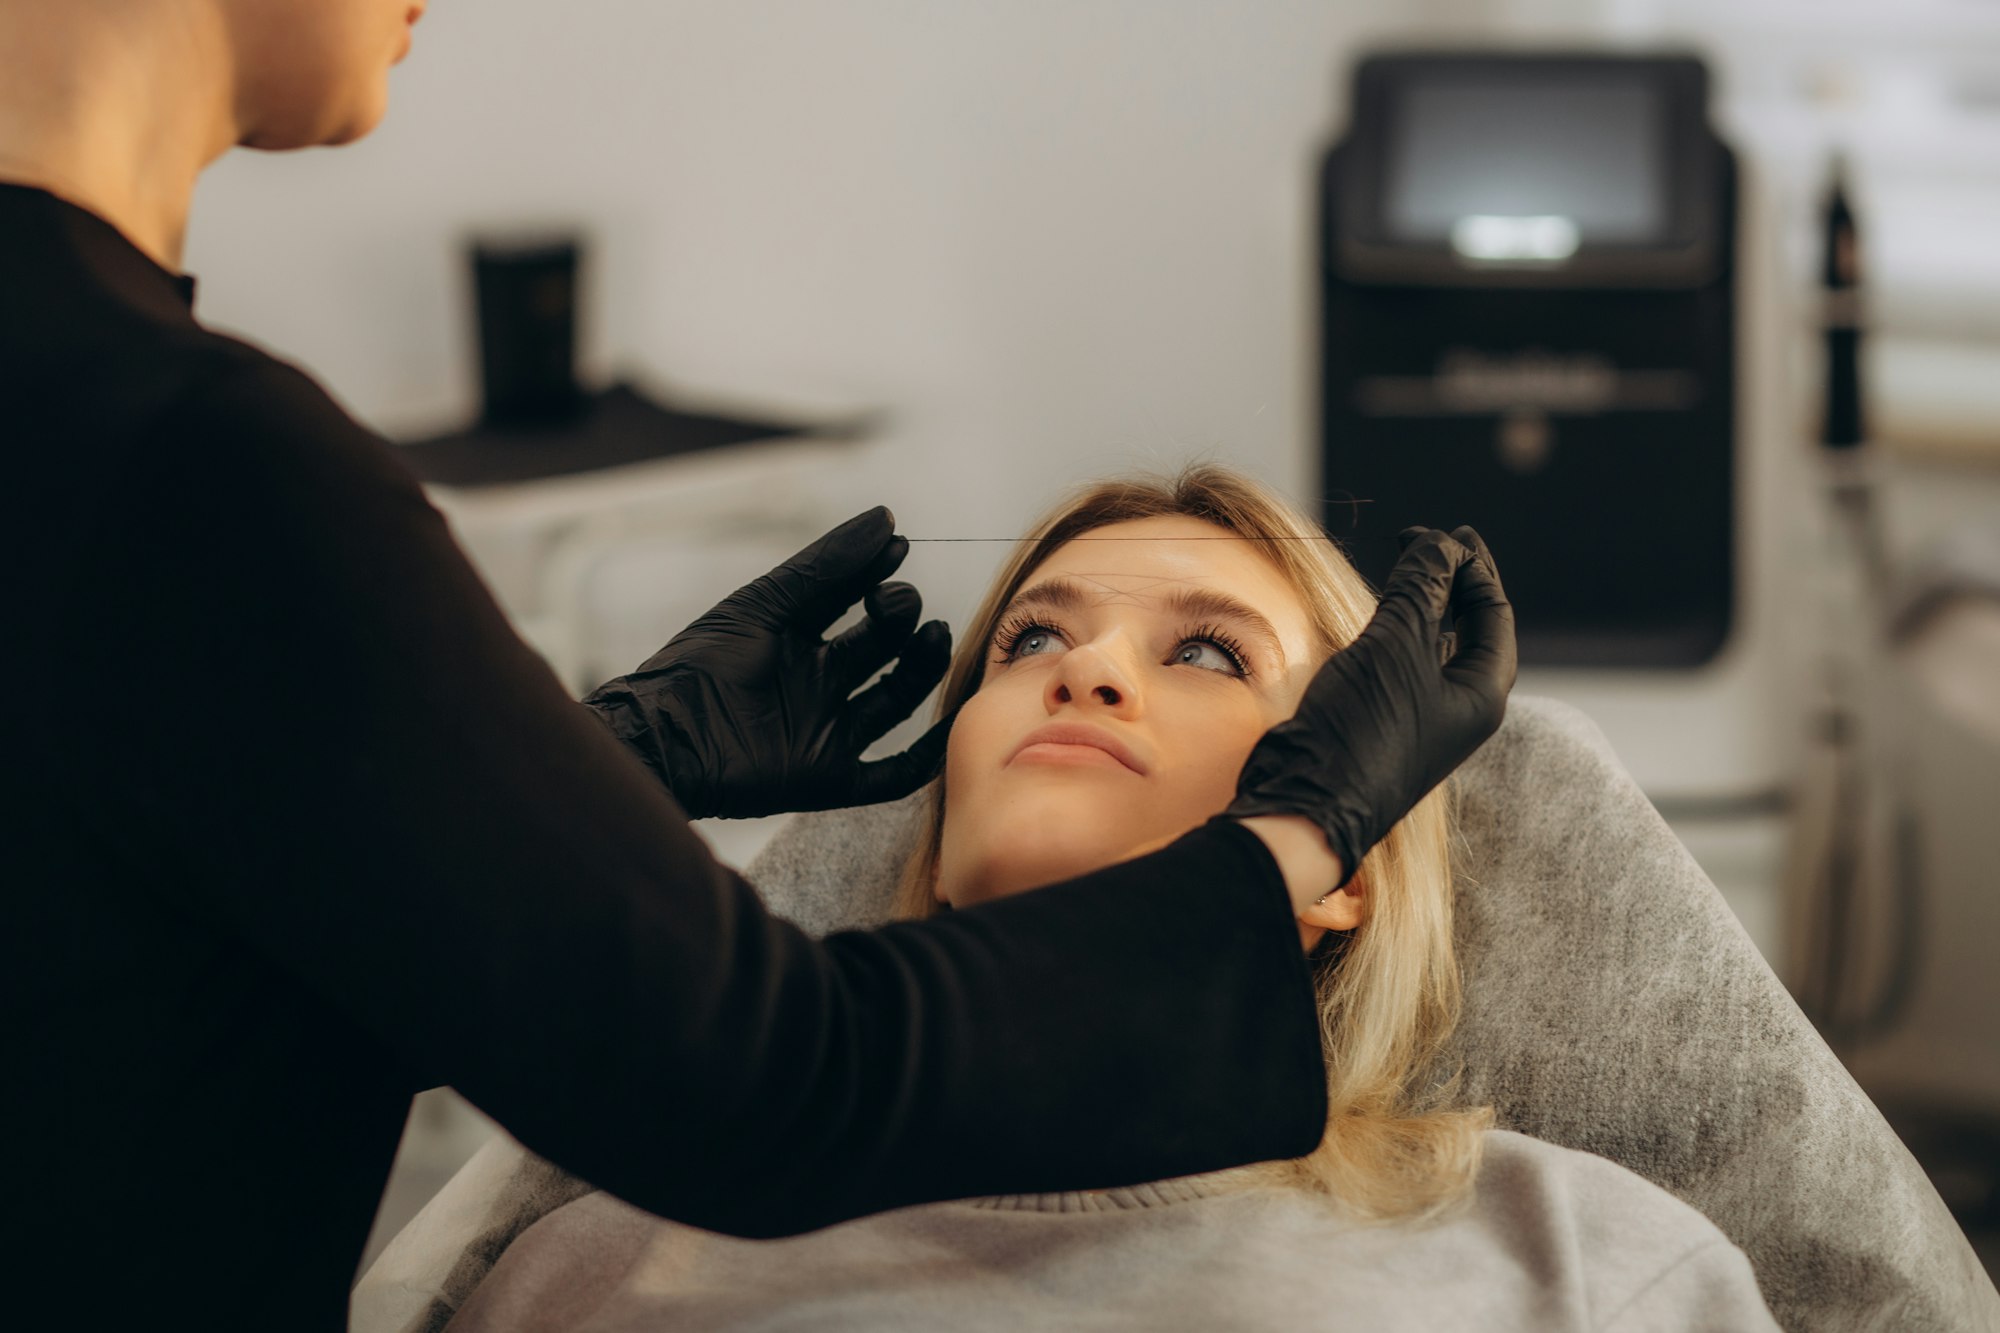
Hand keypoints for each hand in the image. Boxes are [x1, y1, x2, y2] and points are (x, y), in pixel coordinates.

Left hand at [582, 507, 954, 818]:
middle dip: (898, 617)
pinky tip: (946, 726)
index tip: (898, 545)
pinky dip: (923, 757)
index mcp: (796, 640)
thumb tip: (885, 520)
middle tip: (898, 600)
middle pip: (880, 647)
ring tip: (933, 633)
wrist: (665, 738)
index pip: (851, 601)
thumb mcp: (764, 605)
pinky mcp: (828, 779)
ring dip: (921, 668)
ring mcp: (825, 732)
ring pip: (895, 700)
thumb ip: (824, 566)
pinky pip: (889, 775)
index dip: (875, 572)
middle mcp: (817, 684)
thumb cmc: (702, 665)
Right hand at [1225, 526, 1515, 885]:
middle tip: (1433, 538)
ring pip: (1433, 644)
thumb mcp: (1396, 646)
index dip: (1474, 567)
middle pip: (1469, 628)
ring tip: (1406, 564)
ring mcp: (1420, 716)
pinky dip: (1396, 628)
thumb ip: (1420, 588)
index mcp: (1482, 694)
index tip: (1448, 532)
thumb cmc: (1362, 730)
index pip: (1493, 614)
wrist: (1307, 802)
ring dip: (1423, 600)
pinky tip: (1379, 611)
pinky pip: (1402, 662)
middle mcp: (1459, 706)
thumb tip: (1440, 543)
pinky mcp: (1382, 720)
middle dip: (1453, 579)